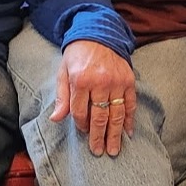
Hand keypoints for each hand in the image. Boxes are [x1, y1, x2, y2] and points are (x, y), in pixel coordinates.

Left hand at [46, 39, 136, 156]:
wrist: (98, 34)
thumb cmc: (77, 56)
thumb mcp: (63, 72)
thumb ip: (61, 97)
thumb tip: (55, 119)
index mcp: (80, 81)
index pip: (79, 112)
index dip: (80, 125)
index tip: (83, 133)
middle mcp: (100, 82)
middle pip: (99, 117)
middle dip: (98, 137)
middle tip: (98, 152)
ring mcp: (117, 82)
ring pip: (116, 114)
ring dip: (114, 134)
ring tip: (113, 150)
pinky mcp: (129, 81)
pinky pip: (130, 104)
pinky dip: (129, 119)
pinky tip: (128, 133)